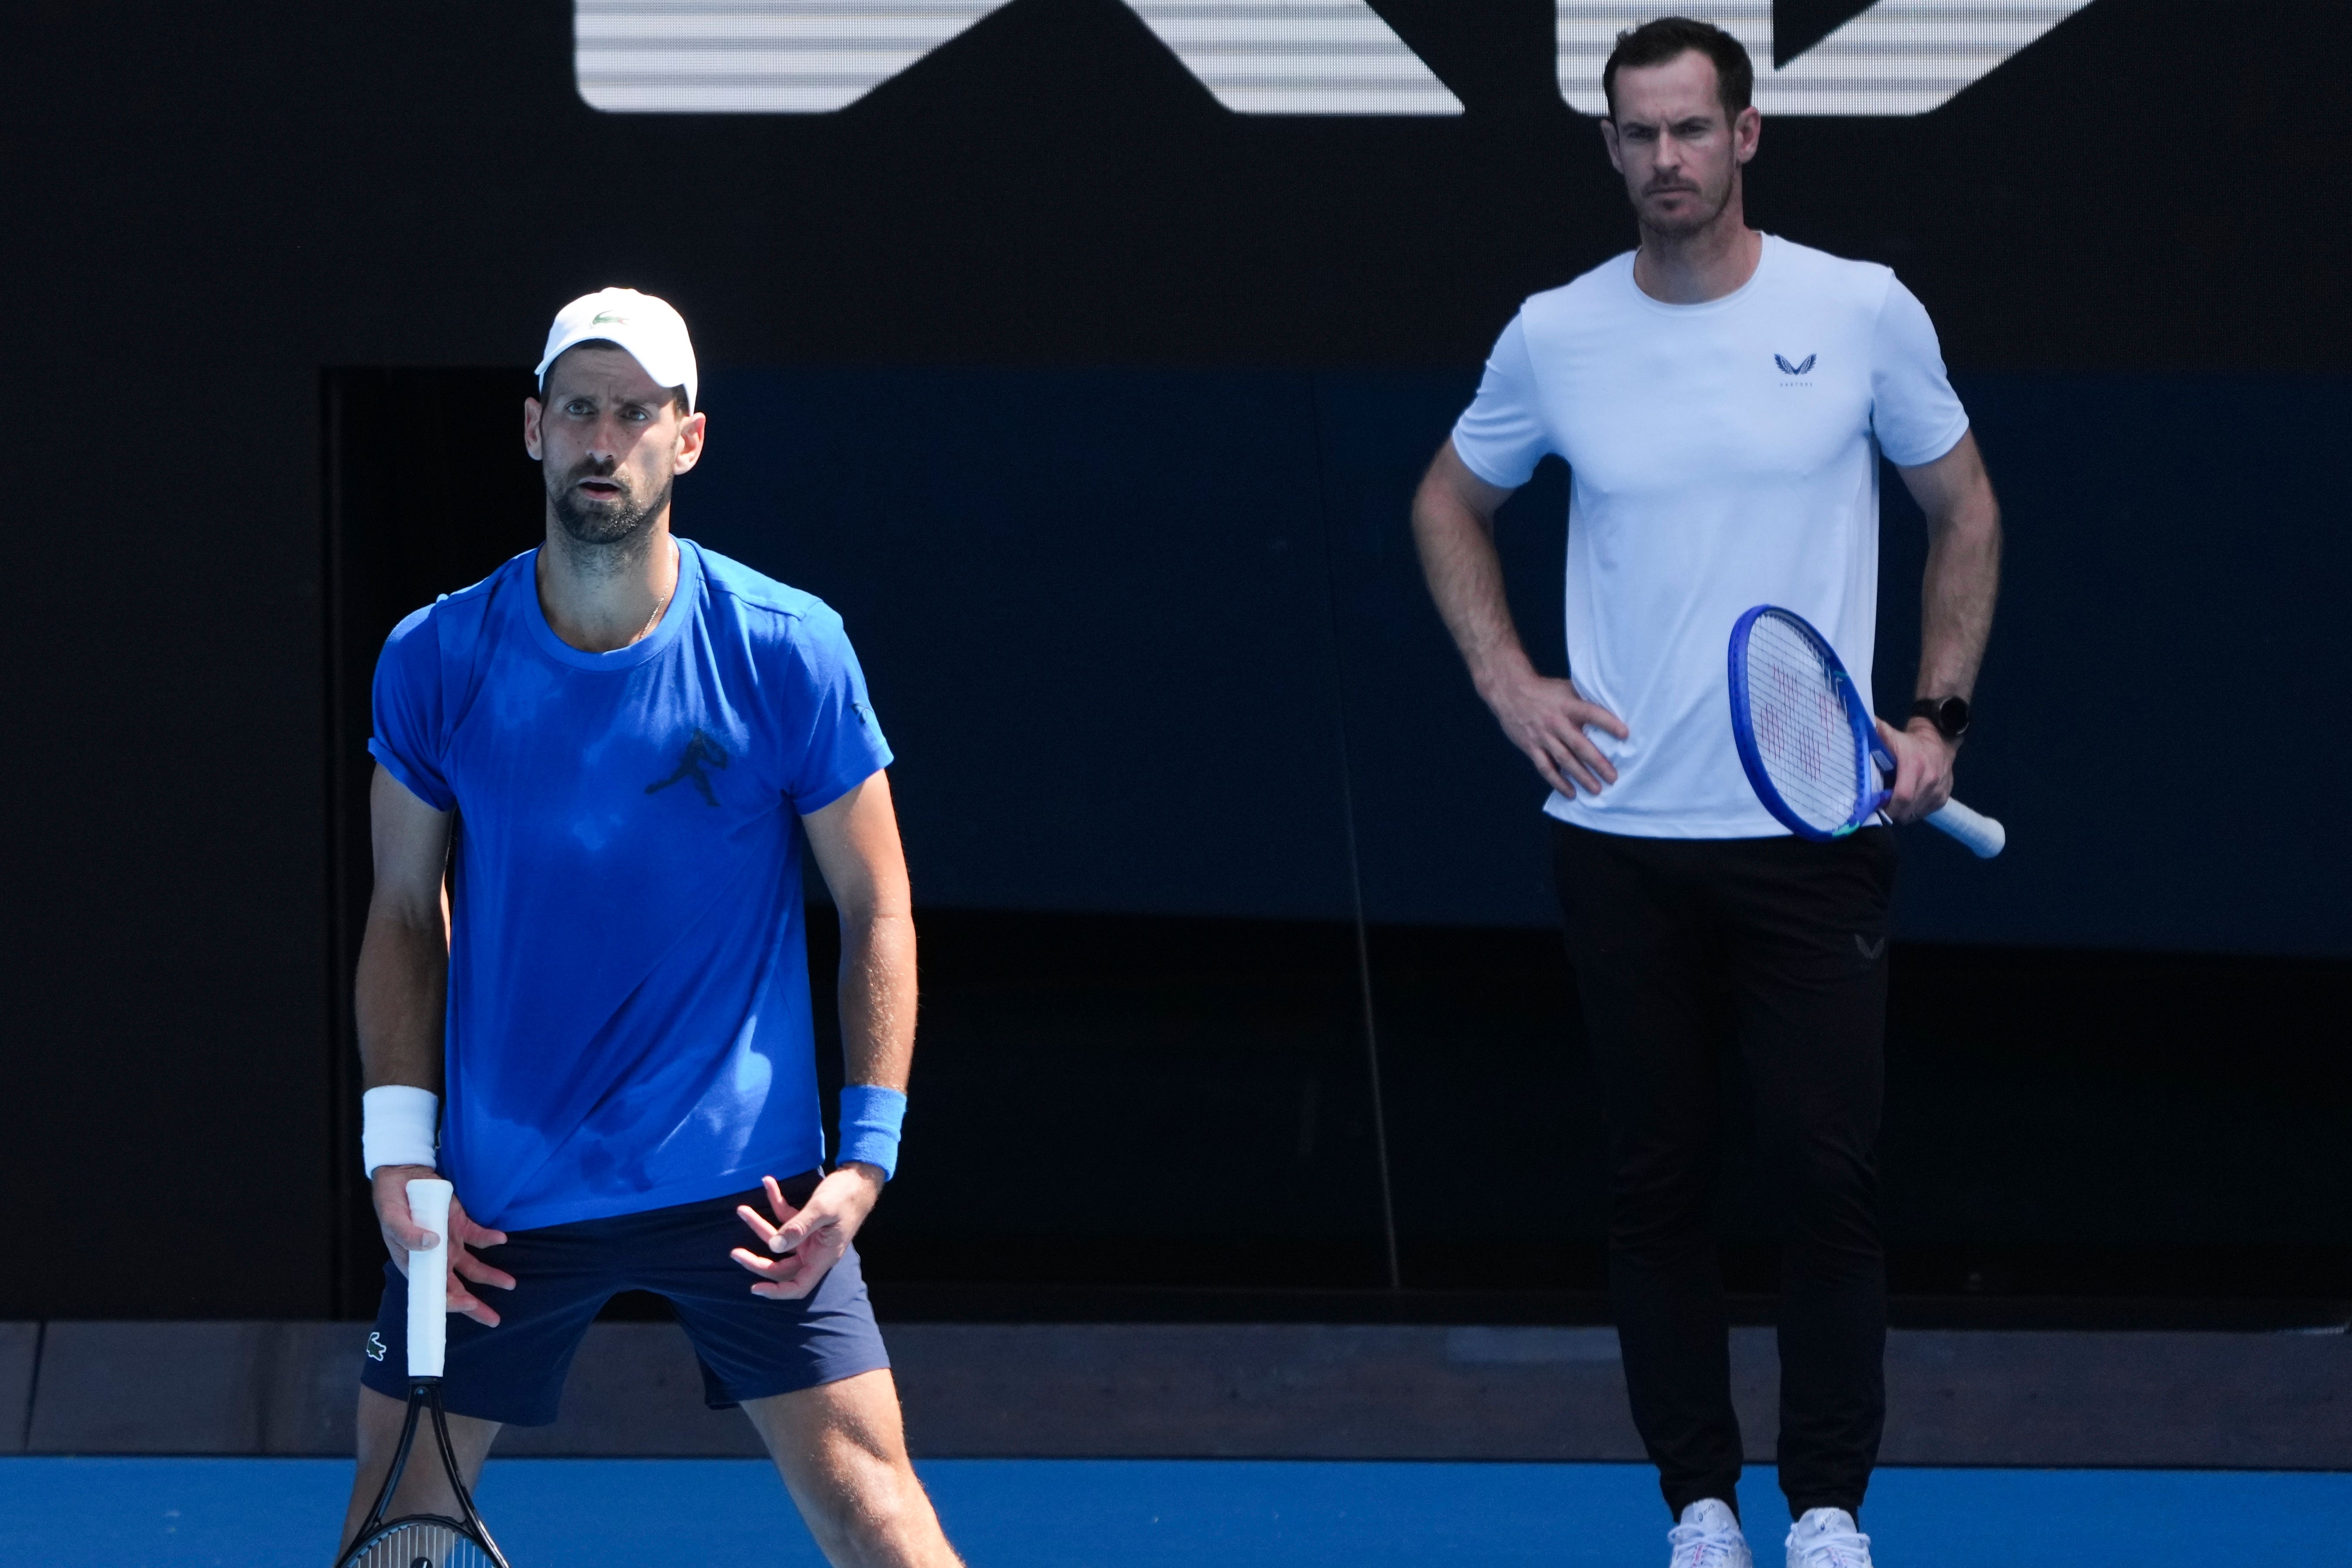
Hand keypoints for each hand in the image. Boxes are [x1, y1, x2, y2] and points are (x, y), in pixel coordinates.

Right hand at [372, 1164, 514, 1326]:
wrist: (402, 1176)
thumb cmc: (391, 1202)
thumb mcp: (393, 1217)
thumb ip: (408, 1233)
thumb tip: (431, 1244)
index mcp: (416, 1264)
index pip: (434, 1291)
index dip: (451, 1302)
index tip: (468, 1304)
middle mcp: (436, 1259)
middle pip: (457, 1287)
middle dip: (475, 1305)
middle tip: (494, 1319)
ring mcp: (449, 1242)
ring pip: (472, 1266)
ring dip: (491, 1276)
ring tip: (510, 1284)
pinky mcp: (460, 1224)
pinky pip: (478, 1236)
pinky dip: (490, 1238)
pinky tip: (501, 1239)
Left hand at [731, 1167, 881, 1300]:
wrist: (860, 1178)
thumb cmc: (846, 1195)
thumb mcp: (822, 1210)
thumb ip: (798, 1228)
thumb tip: (773, 1246)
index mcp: (822, 1256)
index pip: (798, 1285)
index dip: (776, 1292)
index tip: (754, 1288)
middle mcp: (814, 1251)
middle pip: (781, 1266)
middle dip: (757, 1260)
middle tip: (735, 1252)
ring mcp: (810, 1238)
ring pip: (780, 1240)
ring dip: (760, 1225)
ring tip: (741, 1209)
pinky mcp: (808, 1222)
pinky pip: (787, 1218)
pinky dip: (776, 1203)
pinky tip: (769, 1183)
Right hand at [1478, 666, 1628, 796]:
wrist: (1509, 692)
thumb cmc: (1544, 691)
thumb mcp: (1565, 689)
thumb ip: (1584, 700)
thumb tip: (1613, 708)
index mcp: (1568, 705)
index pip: (1591, 714)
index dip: (1608, 723)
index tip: (1625, 734)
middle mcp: (1556, 722)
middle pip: (1579, 745)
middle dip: (1598, 762)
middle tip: (1613, 777)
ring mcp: (1542, 736)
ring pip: (1564, 760)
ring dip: (1581, 776)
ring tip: (1596, 790)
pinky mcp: (1531, 747)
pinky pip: (1545, 768)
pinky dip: (1558, 782)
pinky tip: (1571, 792)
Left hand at [1873, 717, 1956, 822]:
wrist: (1939, 739)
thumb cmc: (1909, 742)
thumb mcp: (1891, 735)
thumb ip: (1875, 733)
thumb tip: (1857, 725)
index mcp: (1915, 766)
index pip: (1902, 796)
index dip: (1888, 807)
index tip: (1876, 809)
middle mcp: (1930, 779)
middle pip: (1908, 808)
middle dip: (1892, 813)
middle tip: (1881, 809)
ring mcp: (1939, 789)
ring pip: (1916, 813)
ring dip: (1903, 813)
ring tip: (1893, 805)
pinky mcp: (1944, 797)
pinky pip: (1925, 812)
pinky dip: (1914, 812)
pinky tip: (1907, 804)